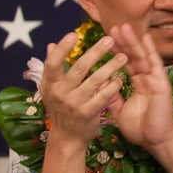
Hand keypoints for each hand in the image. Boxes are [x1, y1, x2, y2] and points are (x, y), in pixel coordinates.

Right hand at [38, 32, 126, 149]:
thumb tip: (50, 45)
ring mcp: (74, 103)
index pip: (52, 63)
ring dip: (111, 66)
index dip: (62, 48)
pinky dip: (113, 86)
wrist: (67, 138)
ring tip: (123, 56)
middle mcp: (60, 93)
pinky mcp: (88, 113)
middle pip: (79, 68)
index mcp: (49, 85)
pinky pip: (104, 96)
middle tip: (110, 40)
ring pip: (95, 80)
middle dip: (96, 52)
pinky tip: (120, 79)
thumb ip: (53, 69)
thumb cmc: (61, 110)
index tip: (73, 34)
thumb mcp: (51, 90)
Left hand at [105, 24, 172, 150]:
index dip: (117, 51)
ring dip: (134, 41)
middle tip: (113, 27)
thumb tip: (99, 83)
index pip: (126, 64)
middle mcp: (147, 79)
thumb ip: (111, 96)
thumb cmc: (140, 128)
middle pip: (134, 56)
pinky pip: (155, 64)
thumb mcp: (118, 110)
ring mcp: (155, 80)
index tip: (107, 39)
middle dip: (124, 42)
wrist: (154, 141)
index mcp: (139, 85)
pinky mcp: (162, 83)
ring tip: (124, 27)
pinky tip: (145, 38)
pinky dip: (150, 50)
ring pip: (143, 56)